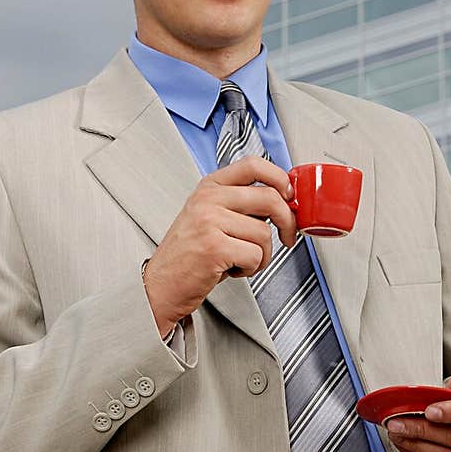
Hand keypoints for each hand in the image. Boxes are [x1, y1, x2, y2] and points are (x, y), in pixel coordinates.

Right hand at [142, 156, 298, 337]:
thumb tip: (283, 202)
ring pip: (264, 233)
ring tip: (241, 260)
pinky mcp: (213, 247)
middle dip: (287, 221)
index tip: (290, 197)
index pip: (254, 165)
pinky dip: (250, 269)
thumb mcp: (211, 216)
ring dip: (262, 255)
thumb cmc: (189, 255)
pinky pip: (255, 255)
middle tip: (286, 236)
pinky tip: (232, 269)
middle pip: (269, 197)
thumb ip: (241, 204)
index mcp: (210, 186)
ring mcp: (209, 221)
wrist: (160, 286)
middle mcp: (209, 199)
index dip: (280, 178)